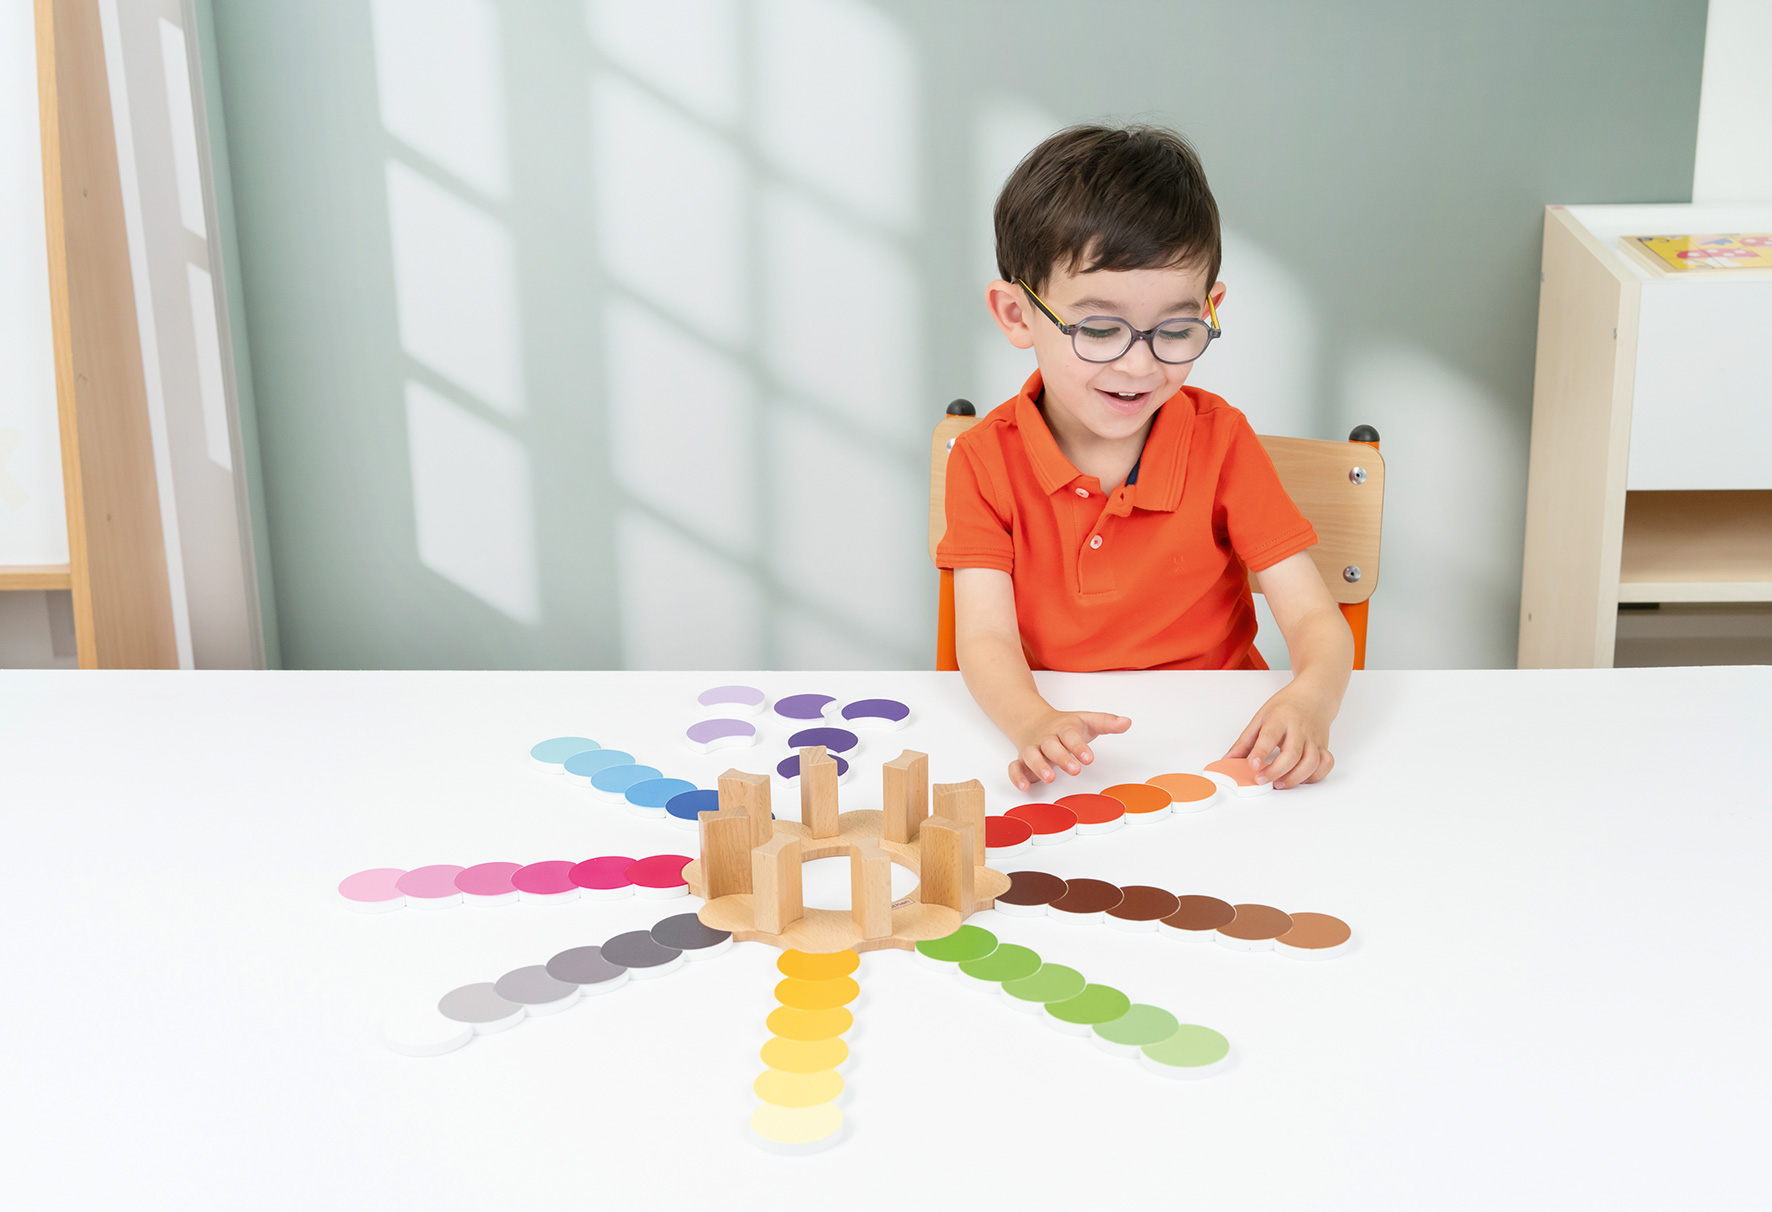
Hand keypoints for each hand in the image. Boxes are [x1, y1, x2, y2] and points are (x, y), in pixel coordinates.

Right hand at [1008, 711, 1130, 792]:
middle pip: (1051, 746)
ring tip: (1050, 778)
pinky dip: (1017, 776)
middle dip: (1062, 758)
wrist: (1033, 721)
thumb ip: (1106, 723)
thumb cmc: (1065, 726)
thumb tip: (1127, 722)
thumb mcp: (1086, 721)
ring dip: (1039, 766)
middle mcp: (1046, 738)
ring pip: (1031, 755)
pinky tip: (1025, 787)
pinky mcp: (1022, 761)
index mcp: (1063, 728)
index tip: (1089, 758)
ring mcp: (1033, 749)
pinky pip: (1014, 767)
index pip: (1070, 735)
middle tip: (1075, 770)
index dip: (1079, 747)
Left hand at [1223, 683, 1335, 789]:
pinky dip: (1316, 776)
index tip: (1252, 764)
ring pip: (1311, 762)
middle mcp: (1299, 729)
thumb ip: (1245, 740)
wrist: (1313, 696)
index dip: (1261, 752)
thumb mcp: (1261, 717)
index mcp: (1280, 719)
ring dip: (1295, 778)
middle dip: (1276, 771)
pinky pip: (1326, 764)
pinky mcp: (1323, 746)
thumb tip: (1229, 759)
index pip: (1270, 736)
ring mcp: (1313, 738)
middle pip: (1292, 754)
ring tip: (1278, 783)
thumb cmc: (1285, 707)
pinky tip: (1301, 779)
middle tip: (1261, 779)